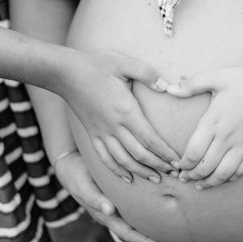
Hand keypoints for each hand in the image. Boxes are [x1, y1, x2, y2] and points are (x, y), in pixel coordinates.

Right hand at [51, 150, 169, 241]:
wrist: (71, 164)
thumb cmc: (76, 176)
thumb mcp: (83, 186)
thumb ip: (94, 198)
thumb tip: (109, 210)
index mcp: (107, 216)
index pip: (129, 233)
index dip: (146, 241)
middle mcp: (116, 214)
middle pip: (140, 232)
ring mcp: (120, 206)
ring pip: (143, 222)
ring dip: (161, 229)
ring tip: (181, 237)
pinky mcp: (124, 196)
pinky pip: (142, 208)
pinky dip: (155, 212)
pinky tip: (170, 209)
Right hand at [61, 49, 180, 181]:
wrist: (66, 73)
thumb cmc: (96, 65)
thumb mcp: (124, 63)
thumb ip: (147, 74)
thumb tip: (167, 86)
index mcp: (125, 110)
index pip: (149, 139)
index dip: (164, 153)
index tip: (177, 160)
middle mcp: (114, 126)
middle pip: (139, 154)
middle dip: (158, 165)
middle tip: (174, 172)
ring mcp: (101, 132)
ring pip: (123, 160)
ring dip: (140, 171)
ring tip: (155, 178)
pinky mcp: (91, 134)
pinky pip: (104, 158)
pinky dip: (116, 170)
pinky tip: (127, 178)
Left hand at [165, 64, 242, 186]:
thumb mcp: (217, 76)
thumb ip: (192, 83)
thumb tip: (169, 89)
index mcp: (213, 121)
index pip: (193, 152)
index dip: (184, 164)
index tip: (179, 166)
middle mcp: (226, 138)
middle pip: (205, 167)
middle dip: (192, 176)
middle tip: (185, 178)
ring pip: (222, 174)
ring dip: (209, 183)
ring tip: (200, 185)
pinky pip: (241, 172)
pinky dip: (230, 179)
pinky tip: (223, 179)